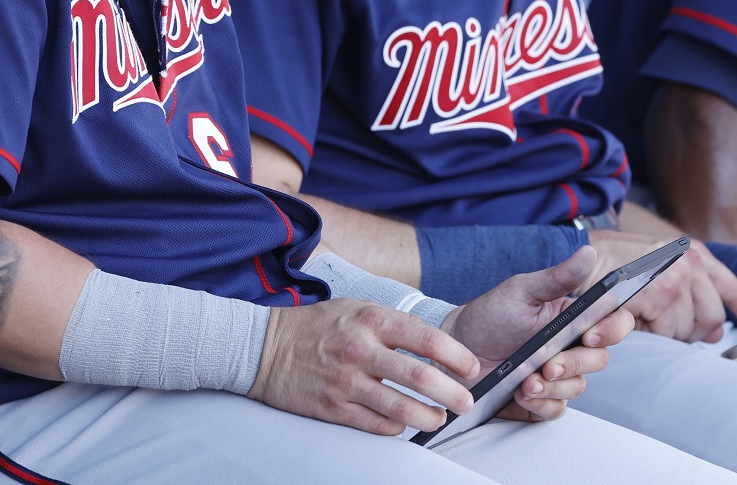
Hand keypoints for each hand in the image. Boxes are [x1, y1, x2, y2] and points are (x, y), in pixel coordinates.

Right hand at [248, 297, 479, 435]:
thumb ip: (394, 323)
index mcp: (372, 320)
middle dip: (452, 394)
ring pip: (400, 408)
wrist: (266, 347)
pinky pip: (375, 424)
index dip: (457, 356)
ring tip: (440, 419)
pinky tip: (403, 424)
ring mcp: (346, 381)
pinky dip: (396, 428)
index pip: (427, 339)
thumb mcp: (358, 308)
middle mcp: (361, 350)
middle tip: (466, 402)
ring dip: (429, 417)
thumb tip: (433, 344)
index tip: (471, 368)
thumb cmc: (319, 326)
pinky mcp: (332, 407)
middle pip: (420, 377)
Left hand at [440, 246, 631, 422]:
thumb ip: (558, 277)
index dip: (612, 330)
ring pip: (577, 386)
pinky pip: (557, 409)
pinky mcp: (542, 399)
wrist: (457, 352)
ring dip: (553, 386)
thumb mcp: (522, 291)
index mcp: (572, 317)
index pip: (613, 323)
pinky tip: (521, 393)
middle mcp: (570, 346)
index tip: (590, 335)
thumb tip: (589, 253)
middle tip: (549, 363)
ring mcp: (557, 374)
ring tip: (525, 381)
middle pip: (599, 359)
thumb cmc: (490, 316)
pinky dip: (541, 403)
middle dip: (574, 363)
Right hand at [589, 230, 736, 341]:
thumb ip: (692, 292)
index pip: (733, 287)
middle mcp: (692, 263)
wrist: (584, 254)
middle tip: (663, 323)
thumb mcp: (661, 266)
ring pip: (688, 330)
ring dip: (665, 330)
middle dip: (692, 330)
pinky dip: (648, 331)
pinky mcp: (662, 296)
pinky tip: (633, 313)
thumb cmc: (617, 261)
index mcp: (695, 253)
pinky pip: (667, 333)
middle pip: (714, 319)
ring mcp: (679, 279)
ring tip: (641, 310)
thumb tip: (715, 332)